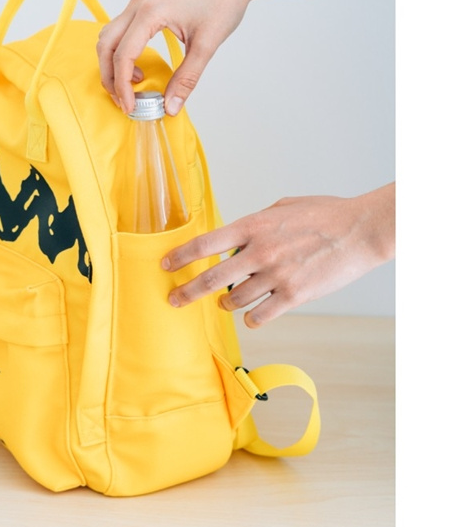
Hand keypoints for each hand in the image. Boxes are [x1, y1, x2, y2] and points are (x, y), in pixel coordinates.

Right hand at [96, 0, 254, 115]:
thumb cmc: (222, 3)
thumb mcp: (207, 46)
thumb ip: (187, 79)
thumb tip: (170, 106)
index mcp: (151, 11)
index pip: (124, 54)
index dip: (122, 85)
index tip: (130, 106)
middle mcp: (139, 4)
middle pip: (106, 46)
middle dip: (110, 77)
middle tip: (124, 101)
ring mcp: (138, 2)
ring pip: (108, 38)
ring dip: (112, 65)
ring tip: (131, 86)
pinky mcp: (142, 5)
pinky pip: (119, 31)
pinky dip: (119, 53)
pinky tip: (137, 68)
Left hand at [161, 184, 394, 327]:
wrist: (361, 230)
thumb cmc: (324, 214)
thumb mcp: (282, 208)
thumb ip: (255, 224)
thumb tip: (235, 237)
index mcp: (253, 226)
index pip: (205, 243)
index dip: (180, 256)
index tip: (165, 265)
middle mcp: (260, 251)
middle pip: (212, 278)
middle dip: (187, 291)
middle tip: (174, 299)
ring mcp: (277, 275)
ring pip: (235, 300)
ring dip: (225, 304)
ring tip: (223, 302)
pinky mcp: (295, 296)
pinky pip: (260, 315)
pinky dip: (251, 318)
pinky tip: (250, 315)